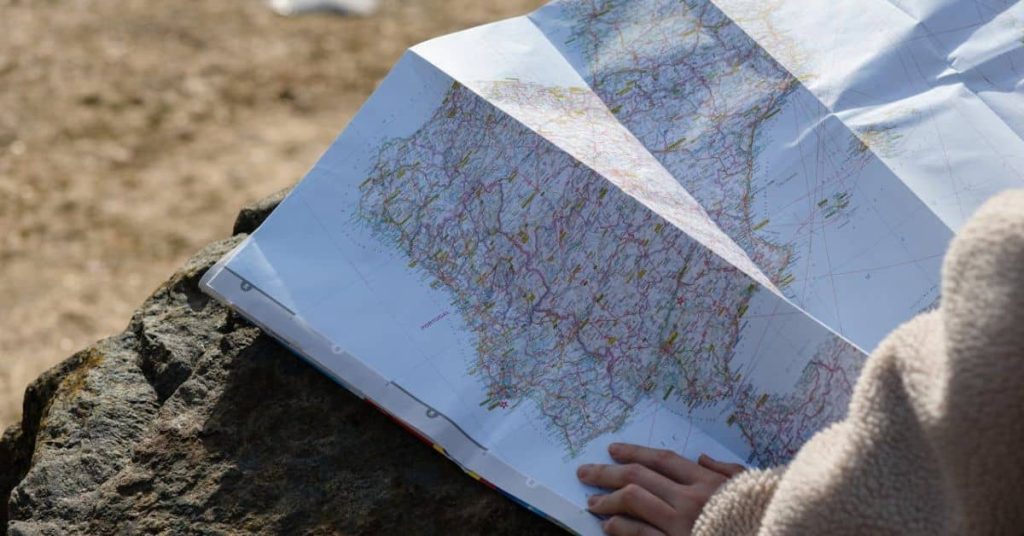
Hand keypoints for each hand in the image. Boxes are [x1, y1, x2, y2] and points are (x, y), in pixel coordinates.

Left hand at [577, 443, 744, 535]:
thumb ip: (724, 471)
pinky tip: (609, 525)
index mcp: (706, 482)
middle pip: (639, 478)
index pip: (661, 461)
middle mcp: (690, 500)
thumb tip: (701, 457)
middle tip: (585, 473)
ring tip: (592, 502)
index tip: (612, 449)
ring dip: (608, 500)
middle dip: (607, 473)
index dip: (633, 452)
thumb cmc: (758, 516)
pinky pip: (641, 535)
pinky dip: (621, 528)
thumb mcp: (747, 488)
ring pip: (634, 502)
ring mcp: (681, 526)